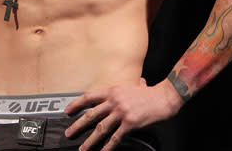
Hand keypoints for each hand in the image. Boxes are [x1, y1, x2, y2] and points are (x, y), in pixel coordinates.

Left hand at [63, 79, 181, 150]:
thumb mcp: (131, 86)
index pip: (89, 97)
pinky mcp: (130, 123)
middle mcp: (114, 100)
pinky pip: (116, 137)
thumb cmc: (149, 93)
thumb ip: (125, 88)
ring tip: (83, 148)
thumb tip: (127, 86)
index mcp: (112, 90)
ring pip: (101, 128)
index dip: (76, 104)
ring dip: (90, 140)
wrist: (164, 98)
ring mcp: (121, 112)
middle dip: (78, 125)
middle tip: (69, 133)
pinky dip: (107, 147)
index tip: (68, 111)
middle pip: (91, 114)